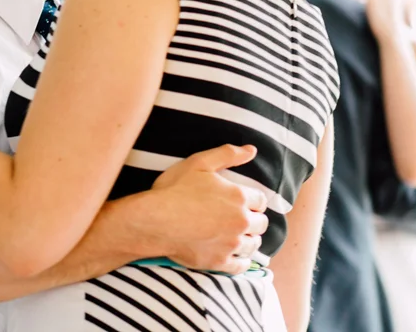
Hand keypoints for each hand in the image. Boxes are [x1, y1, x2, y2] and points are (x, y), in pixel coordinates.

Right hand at [149, 145, 268, 273]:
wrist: (154, 221)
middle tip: (240, 218)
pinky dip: (241, 261)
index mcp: (239, 197)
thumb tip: (251, 150)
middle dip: (254, 220)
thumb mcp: (198, 163)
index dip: (252, 199)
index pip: (261, 200)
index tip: (243, 201)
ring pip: (253, 245)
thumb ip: (227, 154)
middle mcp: (240, 222)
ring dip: (249, 240)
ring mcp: (231, 244)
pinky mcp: (220, 262)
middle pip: (261, 224)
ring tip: (237, 236)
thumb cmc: (174, 190)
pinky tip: (234, 256)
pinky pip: (241, 265)